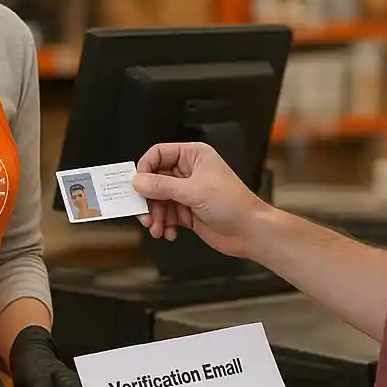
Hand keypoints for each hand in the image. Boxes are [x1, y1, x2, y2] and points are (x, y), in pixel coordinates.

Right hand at [131, 143, 267, 257]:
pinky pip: (166, 214)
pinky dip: (164, 224)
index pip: (158, 154)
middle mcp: (189, 171)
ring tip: (158, 229)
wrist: (250, 232)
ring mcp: (187, 191)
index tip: (137, 186)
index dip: (145, 168)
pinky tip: (169, 233)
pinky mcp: (187, 210)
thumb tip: (137, 181)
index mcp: (193, 155)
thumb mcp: (194, 191)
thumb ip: (162, 186)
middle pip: (154, 179)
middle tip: (145, 216)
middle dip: (148, 199)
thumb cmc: (233, 204)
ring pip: (158, 200)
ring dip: (155, 216)